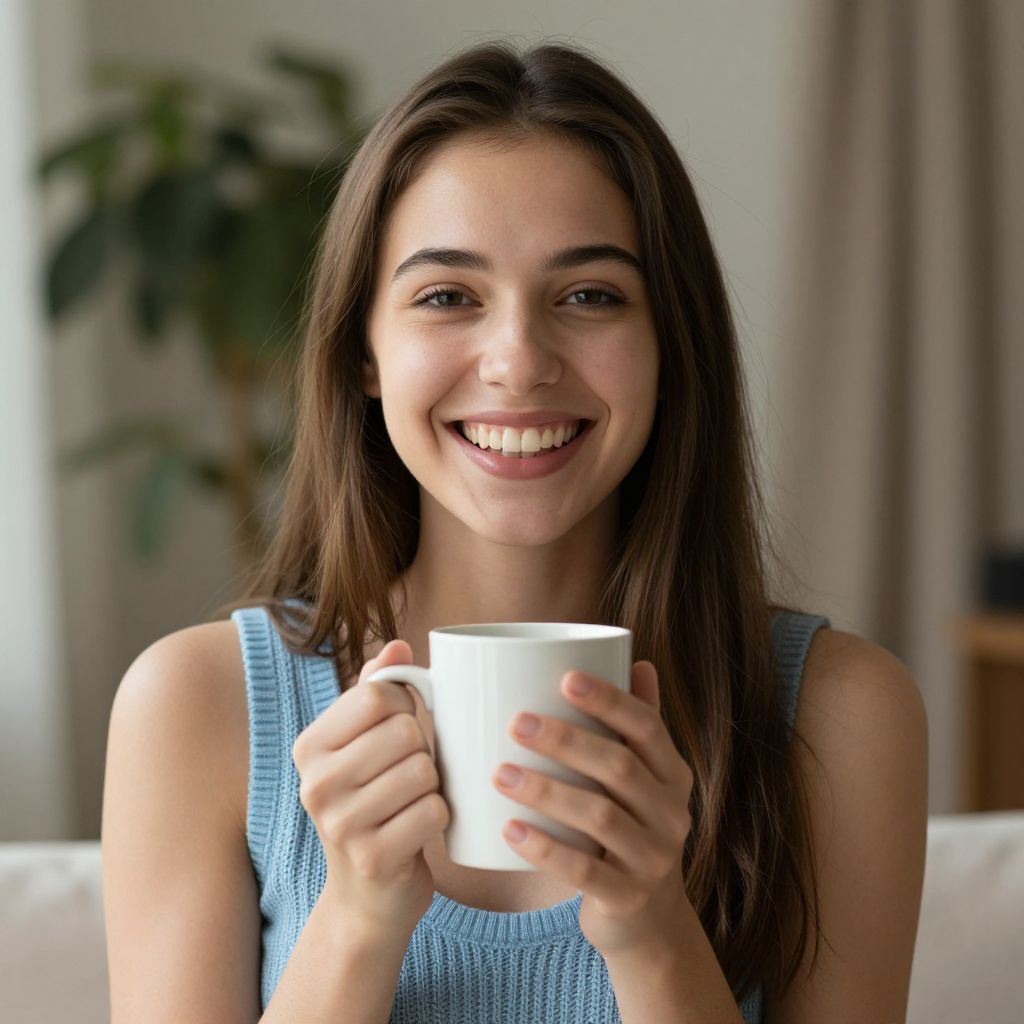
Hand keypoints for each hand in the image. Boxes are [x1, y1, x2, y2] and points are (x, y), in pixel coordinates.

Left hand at [491, 662, 693, 957]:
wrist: (649, 920)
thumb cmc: (631, 829)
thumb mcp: (643, 780)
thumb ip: (635, 726)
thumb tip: (634, 659)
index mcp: (673, 774)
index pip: (647, 726)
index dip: (609, 700)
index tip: (566, 677)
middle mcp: (672, 813)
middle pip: (619, 767)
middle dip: (565, 740)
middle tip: (515, 722)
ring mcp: (654, 859)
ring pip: (599, 816)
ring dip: (546, 791)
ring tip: (499, 773)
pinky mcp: (628, 898)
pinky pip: (584, 872)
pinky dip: (545, 850)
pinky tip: (509, 830)